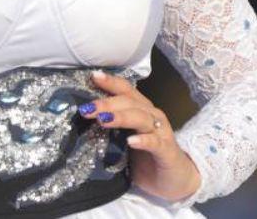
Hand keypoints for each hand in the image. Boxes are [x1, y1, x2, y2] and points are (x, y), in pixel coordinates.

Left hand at [80, 70, 201, 202]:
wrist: (175, 179)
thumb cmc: (145, 157)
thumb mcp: (124, 140)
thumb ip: (109, 129)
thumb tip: (81, 120)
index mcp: (141, 109)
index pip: (126, 90)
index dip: (110, 82)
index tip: (93, 76)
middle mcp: (152, 115)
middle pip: (129, 102)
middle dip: (107, 103)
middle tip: (87, 109)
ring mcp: (161, 132)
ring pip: (141, 118)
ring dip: (121, 117)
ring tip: (103, 120)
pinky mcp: (167, 151)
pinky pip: (155, 143)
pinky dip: (143, 140)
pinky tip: (131, 141)